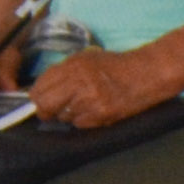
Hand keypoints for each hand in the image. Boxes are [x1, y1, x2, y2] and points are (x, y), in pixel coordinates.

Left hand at [24, 45, 163, 132]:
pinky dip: (83, 120)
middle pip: (45, 104)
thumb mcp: (85, 58)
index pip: (40, 86)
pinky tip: (94, 111)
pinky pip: (79, 124)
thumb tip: (42, 89)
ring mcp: (90, 100)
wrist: (146, 74)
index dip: (37, 95)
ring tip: (83, 105)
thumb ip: (62, 72)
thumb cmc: (115, 66)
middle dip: (45, 109)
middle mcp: (79, 82)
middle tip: (51, 110)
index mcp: (73, 66)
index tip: (41, 99)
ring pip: (63, 117)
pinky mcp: (101, 114)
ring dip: (68, 114)